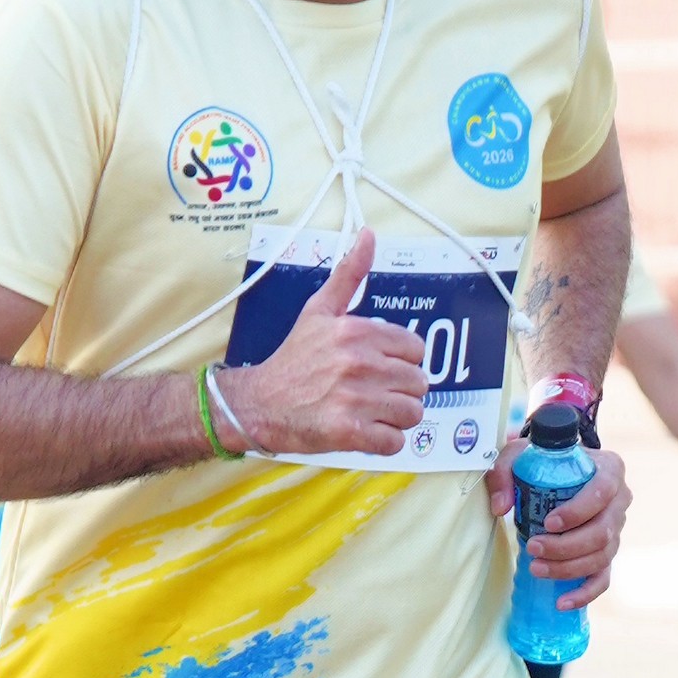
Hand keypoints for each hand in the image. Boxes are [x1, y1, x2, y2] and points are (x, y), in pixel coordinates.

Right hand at [219, 230, 425, 458]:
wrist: (258, 404)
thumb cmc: (293, 359)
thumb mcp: (318, 311)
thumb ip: (349, 275)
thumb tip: (368, 234)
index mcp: (357, 332)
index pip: (416, 350)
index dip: (401, 361)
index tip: (378, 367)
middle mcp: (359, 362)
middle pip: (418, 383)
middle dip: (400, 391)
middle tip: (372, 393)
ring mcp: (355, 399)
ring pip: (412, 413)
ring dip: (395, 418)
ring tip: (369, 412)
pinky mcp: (350, 432)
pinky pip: (395, 442)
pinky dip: (384, 442)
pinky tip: (364, 432)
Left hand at [489, 434, 629, 600]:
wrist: (560, 473)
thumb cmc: (544, 461)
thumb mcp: (521, 455)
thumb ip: (504, 472)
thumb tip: (500, 507)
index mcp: (609, 470)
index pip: (601, 493)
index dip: (577, 512)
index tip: (548, 522)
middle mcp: (620, 500)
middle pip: (602, 532)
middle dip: (566, 546)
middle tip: (533, 547)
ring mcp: (616, 530)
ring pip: (602, 557)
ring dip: (569, 568)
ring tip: (536, 568)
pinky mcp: (607, 553)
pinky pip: (603, 578)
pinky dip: (585, 593)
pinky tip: (562, 602)